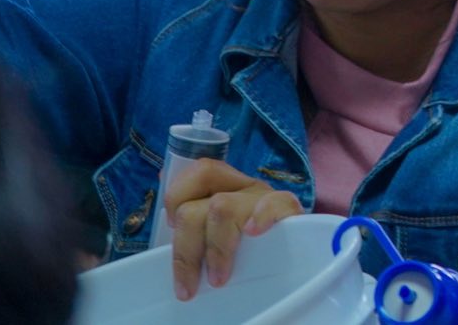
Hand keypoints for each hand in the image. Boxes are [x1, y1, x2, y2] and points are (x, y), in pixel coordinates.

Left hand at [164, 160, 301, 299]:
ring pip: (223, 207)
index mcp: (225, 187)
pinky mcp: (290, 210)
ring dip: (216, 250)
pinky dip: (260, 217)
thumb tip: (161, 230)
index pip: (199, 171)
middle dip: (187, 249)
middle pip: (202, 202)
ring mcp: (266, 197)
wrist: (296, 258)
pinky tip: (253, 234)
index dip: (177, 197)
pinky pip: (275, 204)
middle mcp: (245, 187)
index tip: (171, 232)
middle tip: (188, 285)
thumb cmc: (249, 249)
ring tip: (219, 280)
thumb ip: (196, 228)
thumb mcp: (216, 234)